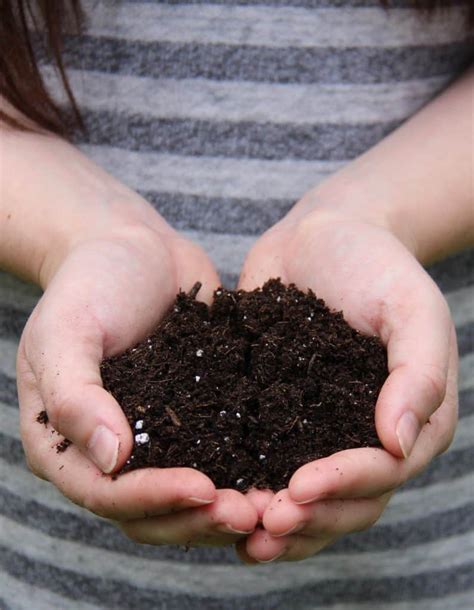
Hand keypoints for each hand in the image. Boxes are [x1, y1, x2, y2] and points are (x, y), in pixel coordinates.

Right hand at [17, 205, 257, 546]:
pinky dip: (243, 472)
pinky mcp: (194, 418)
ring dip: (225, 507)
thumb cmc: (92, 281)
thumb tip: (111, 461)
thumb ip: (76, 394)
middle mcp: (107, 451)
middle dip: (197, 517)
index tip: (203, 489)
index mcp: (62, 441)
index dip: (151, 498)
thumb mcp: (67, 329)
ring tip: (272, 505)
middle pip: (148, 510)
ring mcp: (153, 438)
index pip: (104, 492)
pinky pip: (216, 455)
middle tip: (251, 512)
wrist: (137, 248)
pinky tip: (281, 472)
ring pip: (185, 497)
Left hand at [234, 196, 457, 562]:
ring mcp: (321, 428)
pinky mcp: (278, 413)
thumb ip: (419, 371)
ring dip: (278, 522)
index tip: (300, 487)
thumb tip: (399, 443)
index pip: (384, 470)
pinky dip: (250, 488)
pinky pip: (268, 460)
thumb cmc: (374, 263)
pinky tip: (219, 505)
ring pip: (307, 496)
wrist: (322, 235)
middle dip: (308, 517)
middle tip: (264, 523)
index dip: (344, 486)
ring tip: (241, 534)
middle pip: (346, 499)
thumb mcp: (410, 306)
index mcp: (411, 417)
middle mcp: (366, 433)